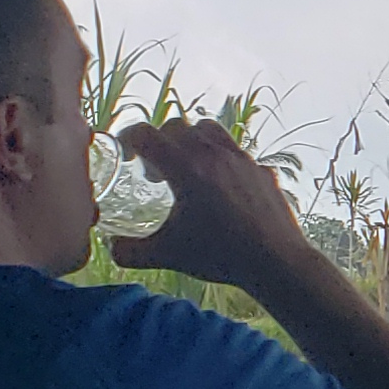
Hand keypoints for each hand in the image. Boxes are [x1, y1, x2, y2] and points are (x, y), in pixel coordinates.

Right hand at [107, 118, 321, 294]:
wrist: (276, 261)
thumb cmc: (220, 256)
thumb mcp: (167, 255)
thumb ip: (132, 251)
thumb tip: (112, 248)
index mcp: (185, 168)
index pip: (146, 135)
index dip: (129, 139)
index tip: (126, 154)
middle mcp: (213, 154)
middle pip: (176, 126)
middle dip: (159, 143)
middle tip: (155, 174)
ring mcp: (242, 159)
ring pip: (209, 130)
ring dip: (191, 141)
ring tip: (187, 170)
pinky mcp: (262, 170)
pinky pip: (236, 152)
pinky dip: (220, 160)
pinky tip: (221, 188)